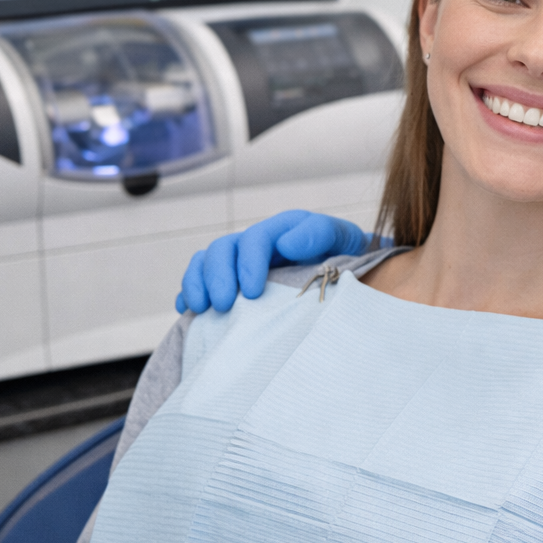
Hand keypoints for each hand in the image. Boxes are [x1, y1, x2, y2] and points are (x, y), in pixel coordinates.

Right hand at [176, 210, 372, 313]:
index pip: (256, 238)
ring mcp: (241, 263)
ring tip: (203, 309)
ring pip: (205, 261)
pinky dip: (189, 294)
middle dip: (217, 276)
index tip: (251, 292)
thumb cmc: (349, 262)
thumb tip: (286, 244)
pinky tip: (190, 313)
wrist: (353, 278)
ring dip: (197, 283)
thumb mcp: (346, 242)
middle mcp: (258, 243)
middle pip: (222, 249)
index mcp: (284, 229)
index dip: (248, 263)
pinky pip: (198, 281)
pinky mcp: (231, 283)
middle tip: (223, 305)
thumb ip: (321, 235)